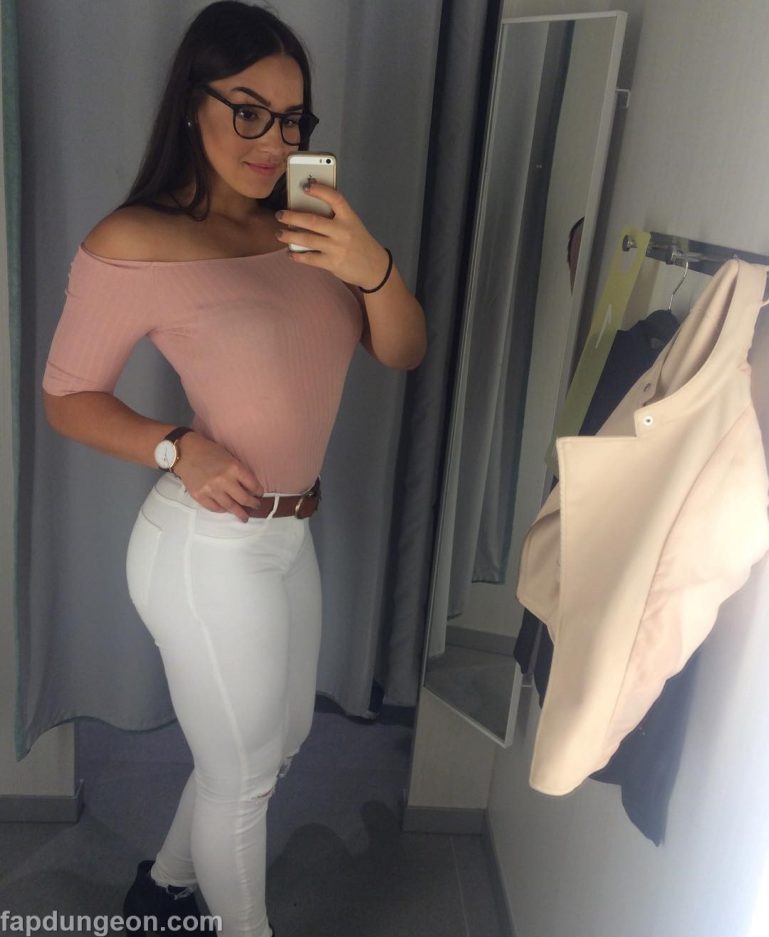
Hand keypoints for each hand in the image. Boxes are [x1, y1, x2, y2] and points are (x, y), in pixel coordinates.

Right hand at [171, 432, 262, 522]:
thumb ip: (239, 472)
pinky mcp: (199, 496)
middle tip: (256, 506)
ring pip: (230, 507)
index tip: (259, 494)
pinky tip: (226, 510)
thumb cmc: (209, 451)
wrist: (185, 452)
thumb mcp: (229, 457)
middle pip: (243, 499)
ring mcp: (211, 490)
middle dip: (253, 504)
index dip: (258, 492)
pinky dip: (222, 510)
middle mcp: (224, 480)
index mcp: (234, 468)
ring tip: (244, 517)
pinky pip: (214, 508)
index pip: (253, 485)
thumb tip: (249, 488)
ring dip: (239, 512)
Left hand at [275, 183, 389, 289]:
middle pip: (313, 221)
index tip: (305, 186)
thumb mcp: (353, 225)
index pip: (335, 198)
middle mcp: (343, 231)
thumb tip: (307, 208)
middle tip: (280, 214)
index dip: (320, 190)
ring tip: (279, 234)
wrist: (375, 267)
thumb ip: (335, 217)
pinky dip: (298, 256)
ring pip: (308, 240)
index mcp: (350, 217)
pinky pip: (310, 258)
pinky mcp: (333, 263)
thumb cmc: (359, 243)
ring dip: (290, 236)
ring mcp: (337, 248)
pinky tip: (290, 253)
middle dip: (292, 217)